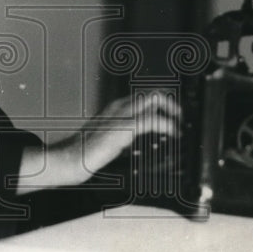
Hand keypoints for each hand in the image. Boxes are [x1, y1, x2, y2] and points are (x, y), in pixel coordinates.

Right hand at [16, 90, 180, 193]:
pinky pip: (151, 119)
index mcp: (116, 107)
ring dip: (172, 111)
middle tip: (181, 120)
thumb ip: (129, 136)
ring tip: (180, 126)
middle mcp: (119, 106)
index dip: (164, 103)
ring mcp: (121, 114)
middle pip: (153, 93)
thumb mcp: (112, 140)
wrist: (71, 158)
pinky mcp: (123, 128)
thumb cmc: (89, 152)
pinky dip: (167, 125)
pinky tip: (173, 134)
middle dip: (172, 104)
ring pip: (154, 99)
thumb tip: (149, 142)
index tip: (175, 117)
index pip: (145, 96)